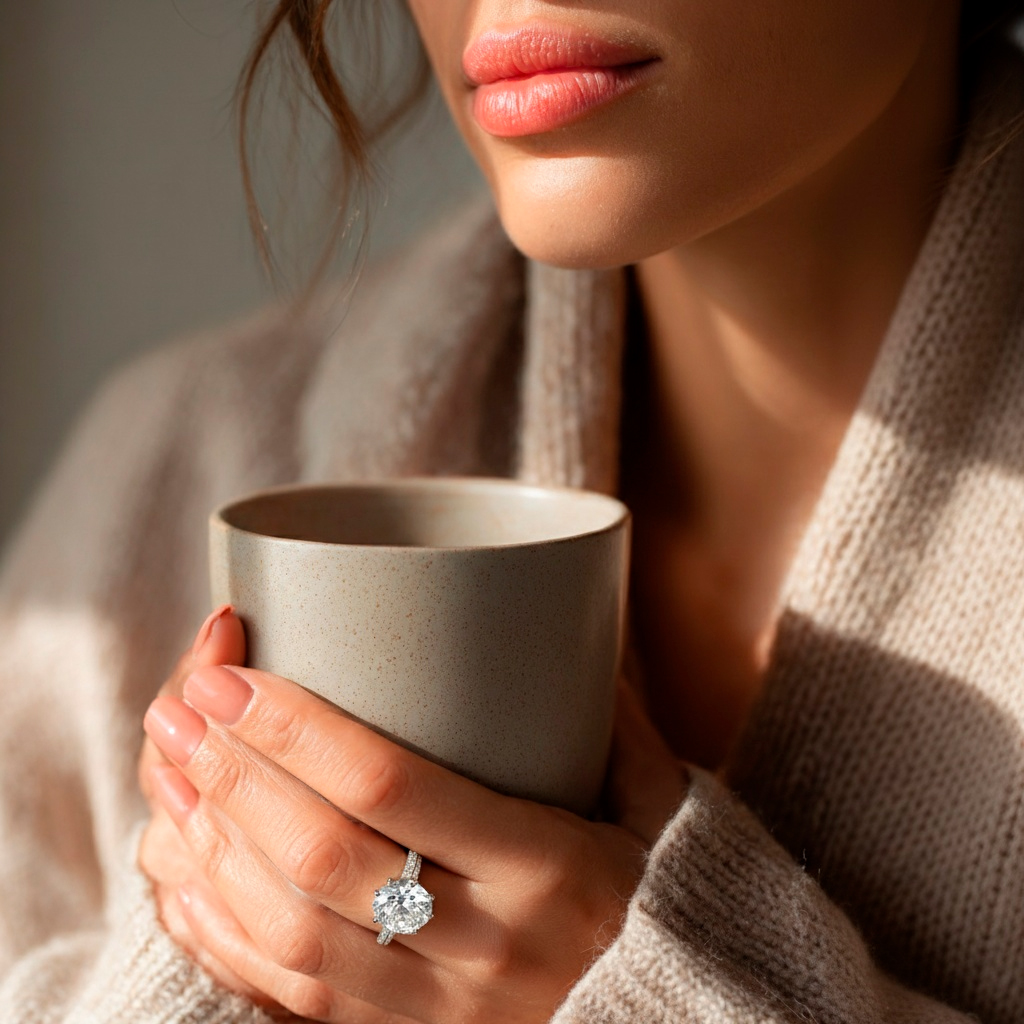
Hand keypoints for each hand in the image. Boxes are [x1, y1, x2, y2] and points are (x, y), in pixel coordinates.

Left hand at [141, 660, 685, 1022]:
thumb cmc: (663, 894)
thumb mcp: (659, 804)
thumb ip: (614, 721)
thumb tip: (569, 633)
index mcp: (550, 868)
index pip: (395, 788)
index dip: (299, 728)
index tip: (236, 673)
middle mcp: (488, 946)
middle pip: (322, 856)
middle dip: (232, 772)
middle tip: (179, 704)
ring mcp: (441, 1010)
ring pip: (290, 931)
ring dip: (210, 843)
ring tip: (168, 766)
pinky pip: (289, 997)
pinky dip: (222, 930)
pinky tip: (184, 867)